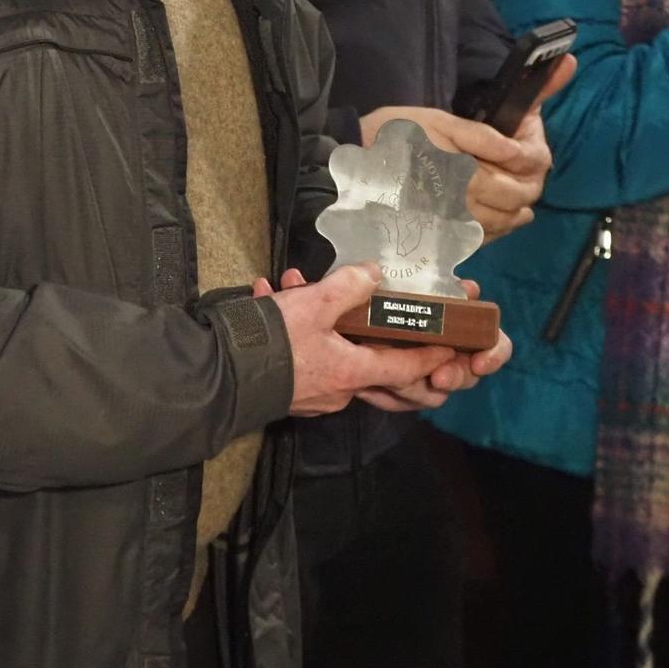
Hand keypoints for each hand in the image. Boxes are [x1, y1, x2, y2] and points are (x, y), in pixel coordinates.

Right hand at [258, 264, 456, 415]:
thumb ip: (348, 286)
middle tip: (364, 300)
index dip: (429, 356)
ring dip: (317, 317)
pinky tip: (268, 296)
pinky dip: (293, 327)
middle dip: (362, 325)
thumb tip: (372, 274)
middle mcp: (338, 390)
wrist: (219, 376)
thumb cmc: (272, 344)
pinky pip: (301, 354)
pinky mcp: (287, 389)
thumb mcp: (314, 304)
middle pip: (366, 359)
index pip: (404, 367)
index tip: (449, 348)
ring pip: (328, 349)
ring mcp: (312, 393)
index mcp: (352, 372)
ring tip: (291, 284)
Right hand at [360, 65, 572, 240]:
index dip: (534, 164)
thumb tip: (519, 152)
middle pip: (516, 205)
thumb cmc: (397, 136)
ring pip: (501, 226)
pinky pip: (479, 239)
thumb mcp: (440, 122)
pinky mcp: (441, 237)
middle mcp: (465, 207)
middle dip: (528, 189)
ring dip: (515, 212)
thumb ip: (483, 138)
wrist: (354, 169)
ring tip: (519, 201)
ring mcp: (454, 226)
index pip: (521, 180)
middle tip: (529, 174)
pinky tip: (495, 218)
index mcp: (468, 177)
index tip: (534, 152)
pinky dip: (495, 229)